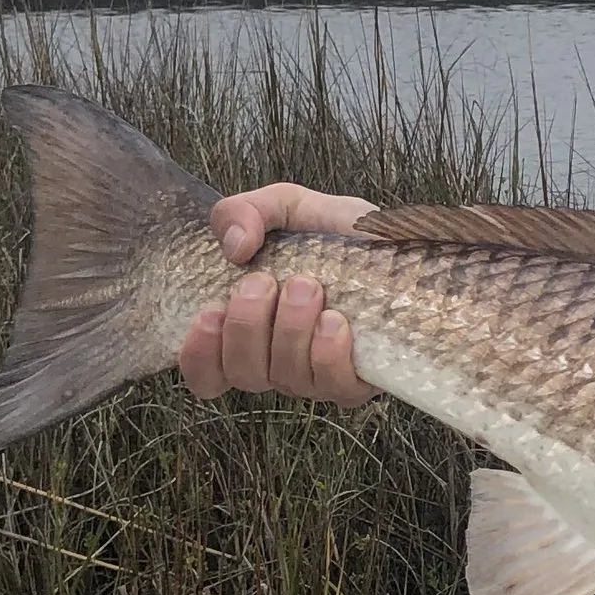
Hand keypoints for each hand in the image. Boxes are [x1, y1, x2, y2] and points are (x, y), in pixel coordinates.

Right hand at [177, 183, 377, 405]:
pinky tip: (335, 321)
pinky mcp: (358, 381)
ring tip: (308, 286)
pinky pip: (334, 388)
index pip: (205, 372)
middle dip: (247, 327)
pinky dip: (328, 354)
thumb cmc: (333, 231)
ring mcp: (317, 375)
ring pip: (286, 379)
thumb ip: (246, 211)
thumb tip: (233, 246)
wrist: (396, 241)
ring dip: (289, 332)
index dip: (198, 354)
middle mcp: (277, 360)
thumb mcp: (286, 206)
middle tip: (264, 282)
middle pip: (243, 374)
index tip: (208, 312)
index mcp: (250, 330)